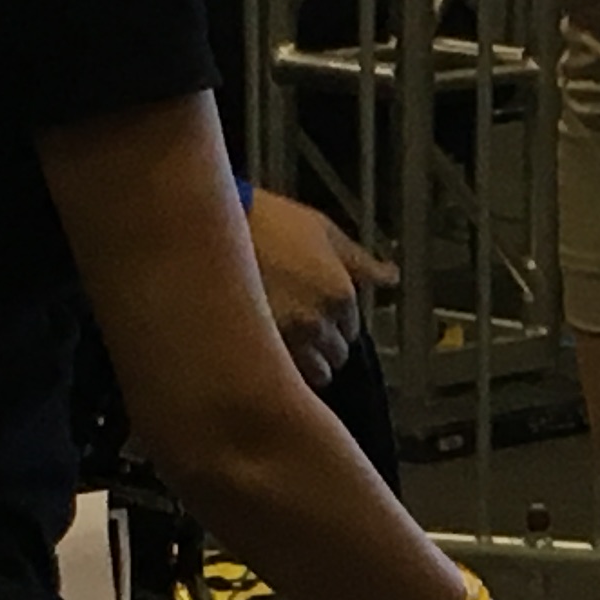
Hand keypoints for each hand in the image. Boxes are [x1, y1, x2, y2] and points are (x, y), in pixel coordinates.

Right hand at [244, 190, 392, 389]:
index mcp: (341, 294)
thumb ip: (360, 260)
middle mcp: (320, 323)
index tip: (316, 310)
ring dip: (305, 363)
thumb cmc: (266, 221)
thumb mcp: (321, 229)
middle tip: (297, 324)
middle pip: (336, 355)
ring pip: (315, 375)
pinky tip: (266, 350)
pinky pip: (285, 379)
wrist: (208, 225)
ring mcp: (288, 342)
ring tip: (283, 342)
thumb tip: (391, 277)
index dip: (335, 322)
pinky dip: (281, 370)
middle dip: (323, 344)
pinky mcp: (258, 354)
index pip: (352, 330)